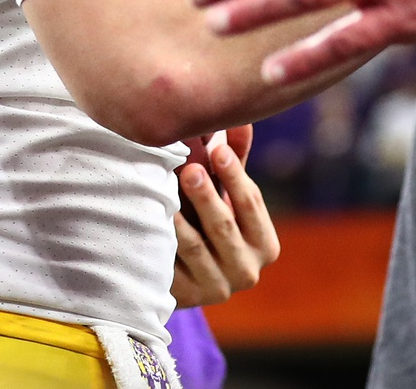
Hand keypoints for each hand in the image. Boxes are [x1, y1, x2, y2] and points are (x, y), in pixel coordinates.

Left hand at [171, 125, 280, 306]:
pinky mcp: (187, 298)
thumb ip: (236, 161)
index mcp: (266, 245)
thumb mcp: (228, 195)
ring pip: (195, 246)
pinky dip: (161, 239)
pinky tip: (149, 217)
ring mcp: (217, 289)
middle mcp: (248, 272)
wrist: (187, 277)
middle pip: (225, 226)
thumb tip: (242, 117)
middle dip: (207, 195)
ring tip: (164, 188)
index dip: (234, 174)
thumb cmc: (213, 221)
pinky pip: (170, 265)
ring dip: (179, 215)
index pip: (251, 203)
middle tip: (190, 168)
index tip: (217, 148)